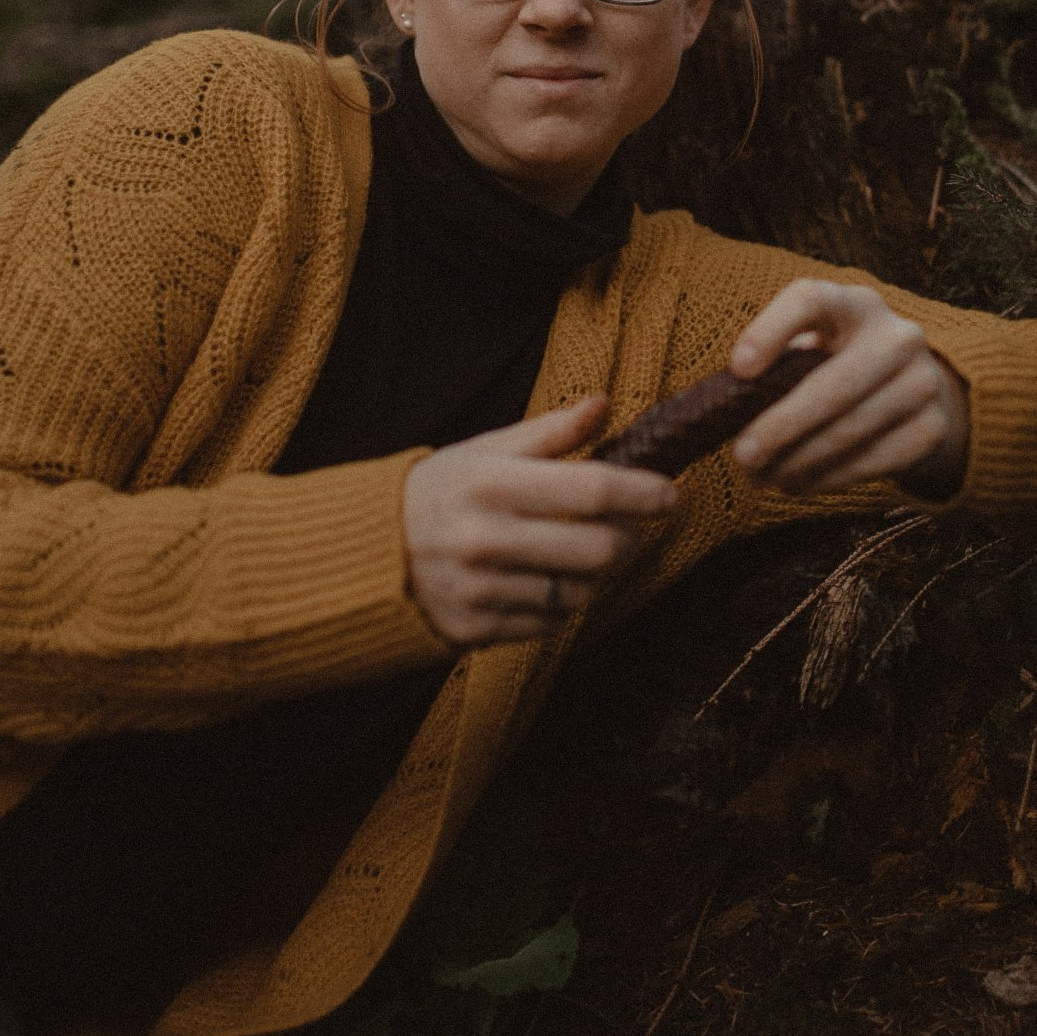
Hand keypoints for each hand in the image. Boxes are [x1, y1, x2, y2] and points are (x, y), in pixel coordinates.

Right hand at [402, 396, 678, 647]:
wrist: (366, 554)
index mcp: (491, 484)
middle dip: (627, 540)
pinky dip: (562, 603)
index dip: (641, 493)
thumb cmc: (439, 491)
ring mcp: (480, 590)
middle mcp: (485, 539)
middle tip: (629, 529)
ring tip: (584, 554)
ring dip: (596, 575)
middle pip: (598, 551)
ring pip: (580, 592)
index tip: (669, 494)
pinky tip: (547, 580)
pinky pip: (549, 623)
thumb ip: (549, 432)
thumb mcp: (484, 450)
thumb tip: (603, 405)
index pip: (591, 490)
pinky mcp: (475, 630)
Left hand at [727, 279, 969, 494]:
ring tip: (762, 477)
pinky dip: (826, 478)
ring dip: (798, 461)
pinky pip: (871, 461)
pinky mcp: (932, 428)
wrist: (915, 392)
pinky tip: (796, 484)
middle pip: (834, 383)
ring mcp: (923, 382)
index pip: (810, 300)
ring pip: (852, 429)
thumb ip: (777, 369)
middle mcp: (897, 336)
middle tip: (741, 456)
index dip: (771, 330)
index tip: (737, 370)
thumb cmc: (838, 367)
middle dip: (782, 425)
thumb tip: (724, 413)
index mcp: (854, 305)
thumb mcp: (814, 350)